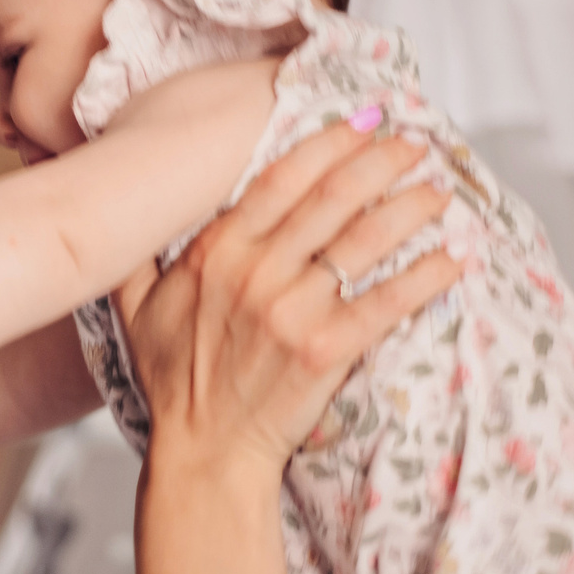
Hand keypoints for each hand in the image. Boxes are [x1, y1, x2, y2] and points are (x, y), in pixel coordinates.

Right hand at [117, 123, 461, 472]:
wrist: (204, 451)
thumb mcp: (132, 308)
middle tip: (416, 143)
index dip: (329, 143)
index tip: (363, 121)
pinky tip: (453, 258)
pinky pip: (386, 302)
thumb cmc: (173, 381)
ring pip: (364, 242)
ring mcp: (293, 311)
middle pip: (333, 198)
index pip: (282, 179)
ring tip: (439, 192)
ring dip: (410, 209)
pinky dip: (424, 277)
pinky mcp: (327, 350)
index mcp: (215, 252)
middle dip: (382, 163)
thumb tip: (121, 205)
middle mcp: (256, 272)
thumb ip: (131, 252)